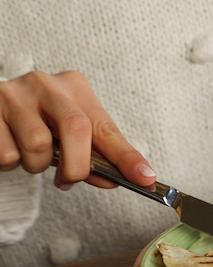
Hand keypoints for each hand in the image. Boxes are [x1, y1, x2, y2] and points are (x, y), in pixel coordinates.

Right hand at [0, 71, 155, 188]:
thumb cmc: (38, 121)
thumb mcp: (69, 133)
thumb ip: (93, 155)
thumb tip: (113, 180)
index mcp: (75, 88)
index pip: (106, 128)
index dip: (127, 157)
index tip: (145, 178)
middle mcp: (46, 85)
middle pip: (75, 130)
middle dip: (76, 166)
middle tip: (69, 180)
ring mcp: (14, 94)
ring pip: (37, 145)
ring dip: (37, 165)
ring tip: (31, 157)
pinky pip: (7, 153)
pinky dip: (10, 163)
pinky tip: (9, 148)